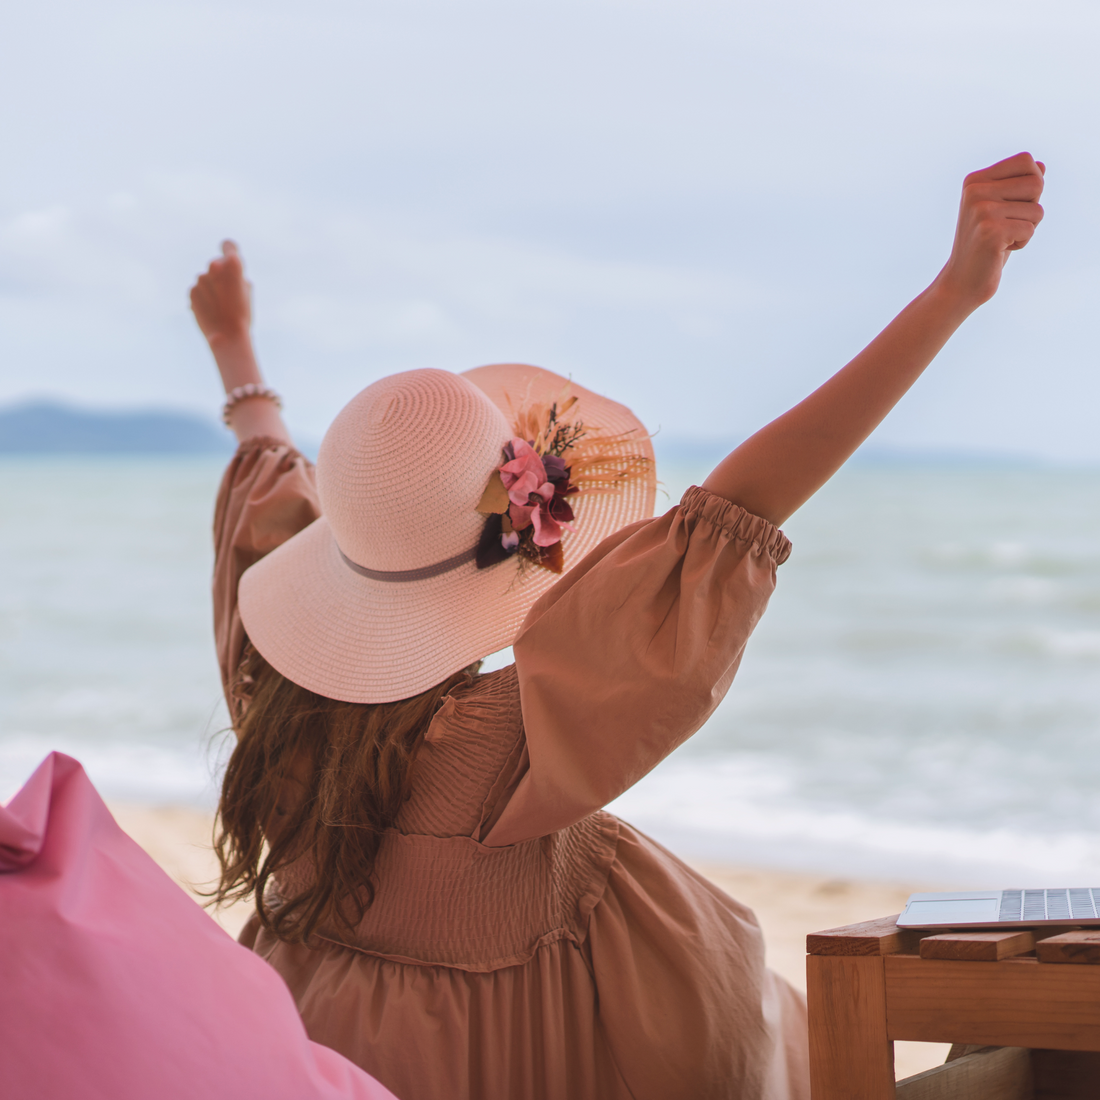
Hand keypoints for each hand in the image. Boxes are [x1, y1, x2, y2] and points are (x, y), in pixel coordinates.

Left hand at [190, 240, 251, 345]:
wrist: (228, 336)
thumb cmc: (242, 314)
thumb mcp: (247, 292)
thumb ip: (237, 276)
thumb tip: (228, 273)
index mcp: (233, 264)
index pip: (228, 245)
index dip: (229, 250)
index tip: (229, 256)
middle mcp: (214, 266)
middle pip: (217, 265)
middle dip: (221, 276)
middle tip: (229, 294)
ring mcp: (201, 278)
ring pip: (207, 279)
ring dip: (212, 288)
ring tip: (221, 306)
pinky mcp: (191, 290)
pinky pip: (198, 290)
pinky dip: (203, 298)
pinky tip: (211, 311)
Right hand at [936, 152, 1044, 307]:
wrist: (961, 282)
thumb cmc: (985, 245)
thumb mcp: (1001, 210)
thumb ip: (1018, 186)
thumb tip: (1040, 166)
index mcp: (975, 181)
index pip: (1026, 161)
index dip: (1031, 184)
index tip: (1010, 206)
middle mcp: (975, 191)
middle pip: (1036, 182)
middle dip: (1031, 208)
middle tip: (1006, 225)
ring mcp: (981, 210)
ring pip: (1037, 209)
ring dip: (1027, 228)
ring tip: (1002, 239)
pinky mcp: (990, 231)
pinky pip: (1030, 229)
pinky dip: (1022, 243)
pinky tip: (999, 250)